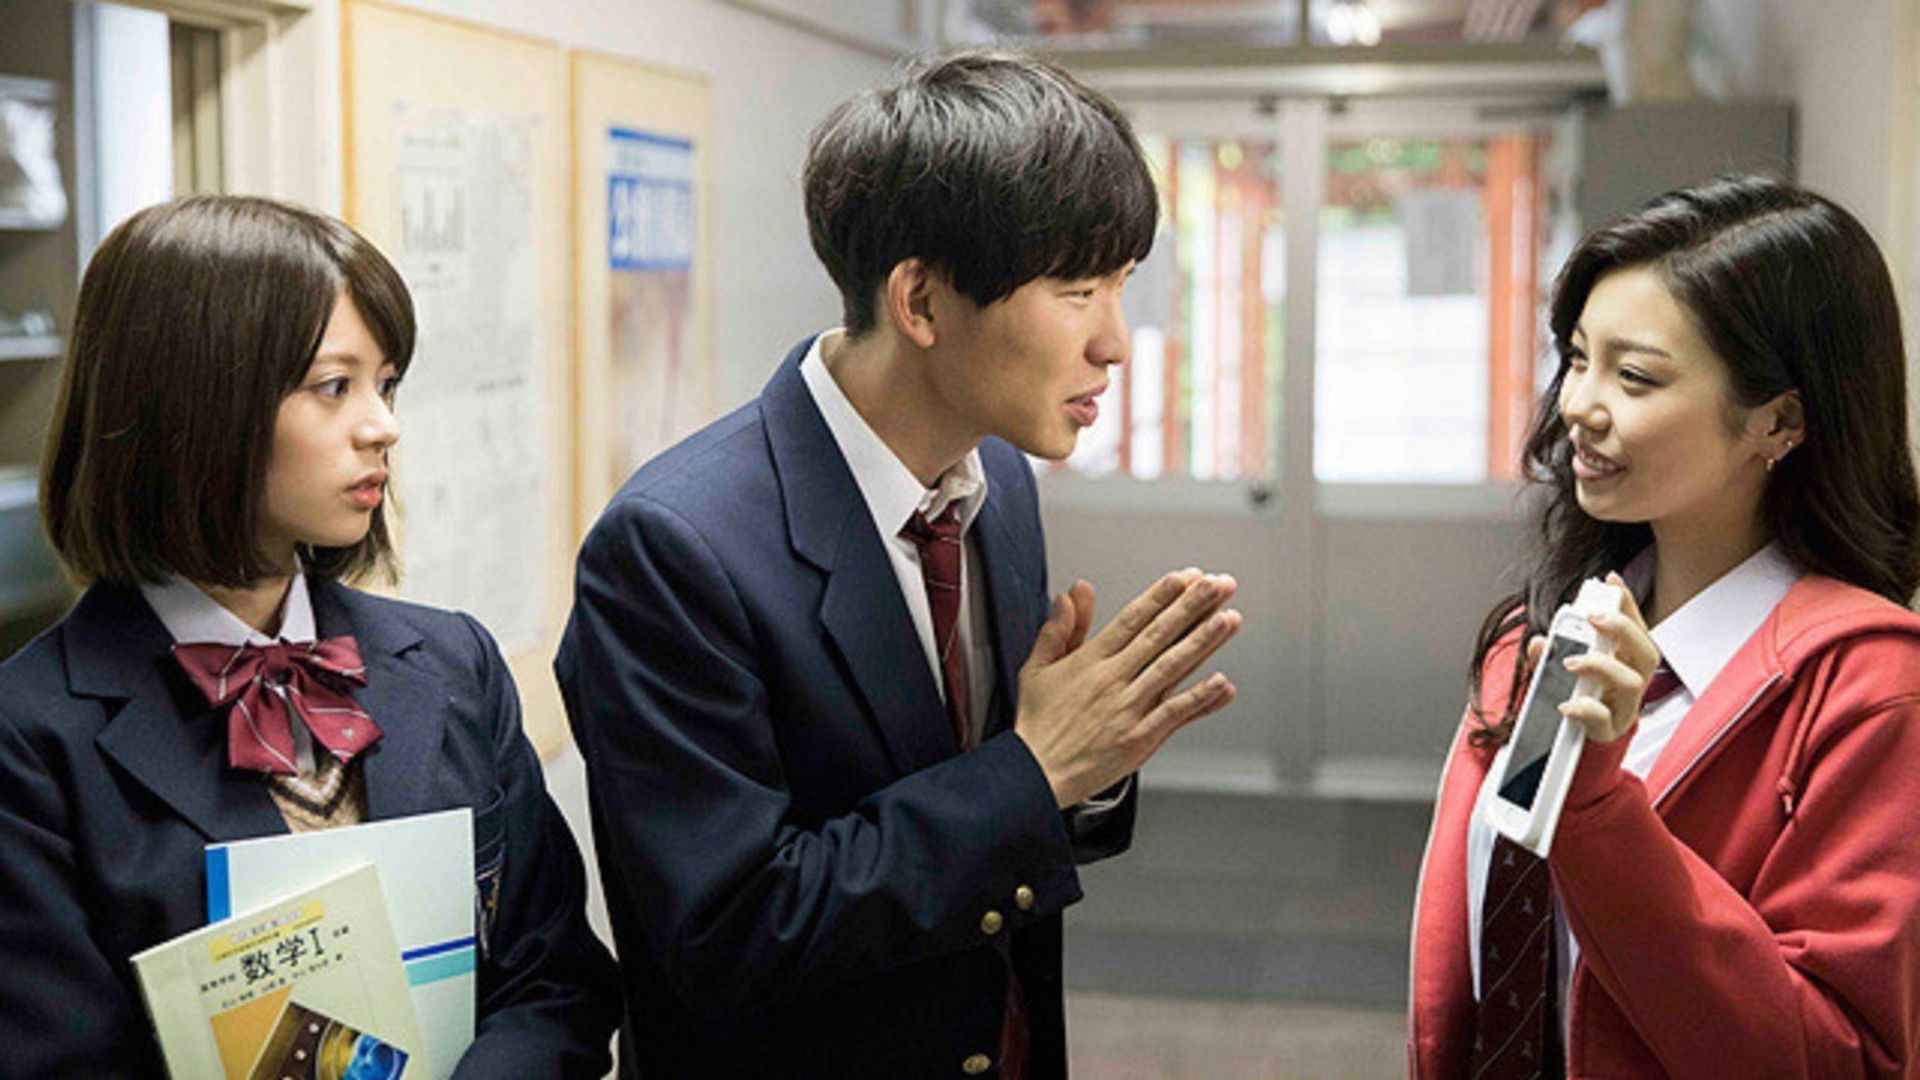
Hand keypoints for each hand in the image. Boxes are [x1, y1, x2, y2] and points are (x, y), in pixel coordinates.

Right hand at [1014, 569, 1241, 806]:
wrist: (1034, 774)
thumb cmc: (1038, 724)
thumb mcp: (1037, 668)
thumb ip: (1059, 628)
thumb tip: (1074, 593)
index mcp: (1090, 661)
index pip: (1132, 618)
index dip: (1162, 595)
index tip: (1187, 577)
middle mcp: (1113, 680)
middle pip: (1159, 635)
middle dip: (1193, 606)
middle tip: (1220, 585)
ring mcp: (1128, 709)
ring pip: (1172, 667)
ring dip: (1203, 641)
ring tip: (1229, 619)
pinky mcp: (1138, 739)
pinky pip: (1174, 713)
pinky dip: (1199, 698)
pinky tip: (1222, 683)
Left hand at [1523, 572, 1660, 744]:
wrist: (1576, 743)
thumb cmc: (1578, 698)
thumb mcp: (1561, 670)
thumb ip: (1552, 653)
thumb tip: (1540, 642)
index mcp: (1626, 662)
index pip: (1637, 628)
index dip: (1628, 603)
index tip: (1611, 580)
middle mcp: (1632, 681)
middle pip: (1647, 652)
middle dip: (1623, 629)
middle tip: (1594, 618)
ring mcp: (1624, 707)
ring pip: (1631, 682)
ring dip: (1601, 665)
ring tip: (1571, 662)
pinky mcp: (1609, 731)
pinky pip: (1603, 718)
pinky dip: (1584, 708)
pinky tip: (1566, 704)